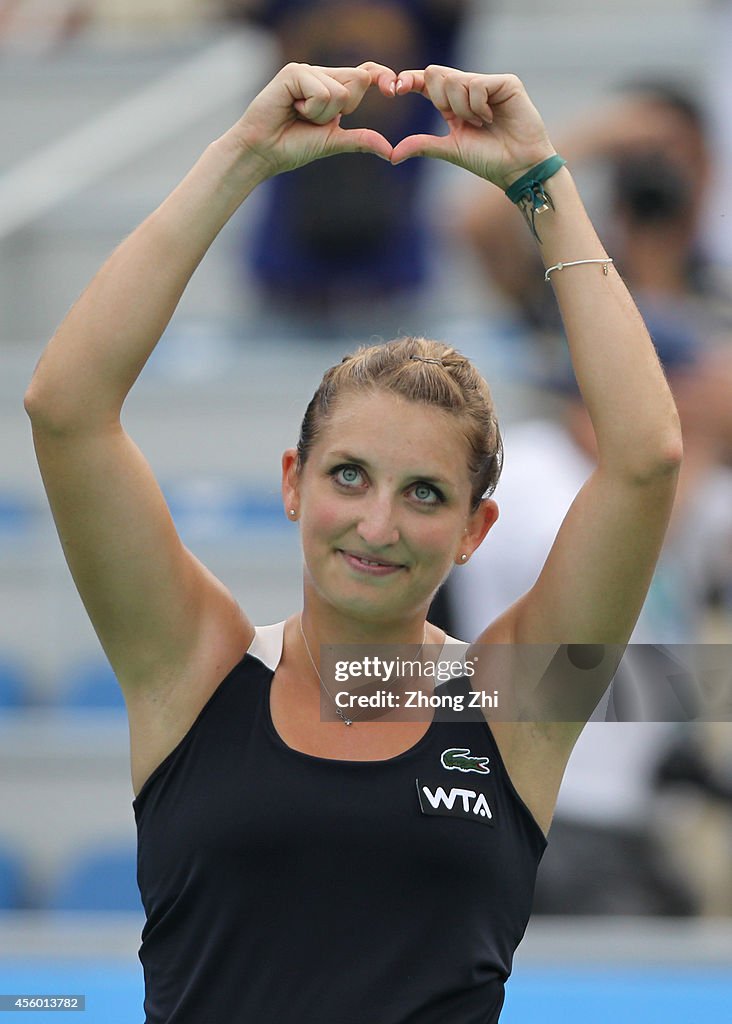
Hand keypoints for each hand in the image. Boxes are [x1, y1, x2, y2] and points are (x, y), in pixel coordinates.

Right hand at [230, 61, 396, 177]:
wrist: (263, 153)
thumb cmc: (293, 147)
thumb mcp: (333, 142)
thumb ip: (361, 140)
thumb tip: (391, 152)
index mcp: (332, 87)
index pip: (365, 73)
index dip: (381, 76)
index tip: (393, 89)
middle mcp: (321, 74)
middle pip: (358, 80)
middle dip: (344, 109)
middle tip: (314, 120)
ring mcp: (307, 70)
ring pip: (340, 91)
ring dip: (322, 115)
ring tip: (299, 116)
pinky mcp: (294, 72)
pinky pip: (322, 92)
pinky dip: (311, 109)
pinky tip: (291, 109)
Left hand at [390, 67, 556, 188]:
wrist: (517, 167)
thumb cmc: (487, 160)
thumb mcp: (450, 150)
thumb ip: (422, 146)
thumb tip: (392, 155)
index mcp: (453, 104)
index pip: (426, 82)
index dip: (409, 80)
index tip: (395, 89)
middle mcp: (469, 89)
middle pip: (436, 73)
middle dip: (439, 99)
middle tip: (456, 119)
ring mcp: (487, 83)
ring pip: (455, 80)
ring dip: (462, 109)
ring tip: (481, 123)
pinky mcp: (505, 83)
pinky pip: (477, 85)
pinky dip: (478, 106)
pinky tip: (491, 117)